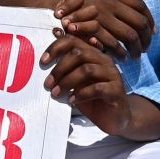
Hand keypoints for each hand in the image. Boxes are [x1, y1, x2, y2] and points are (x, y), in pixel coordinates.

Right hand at [0, 0, 152, 58]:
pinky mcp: (92, 27)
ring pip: (129, 34)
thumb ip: (110, 2)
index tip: (151, 32)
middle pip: (139, 22)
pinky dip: (118, 52)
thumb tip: (128, 13)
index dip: (149, 20)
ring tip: (133, 57)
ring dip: (134, 48)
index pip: (140, 6)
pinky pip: (112, 42)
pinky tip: (119, 57)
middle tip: (144, 49)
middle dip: (145, 38)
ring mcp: (102, 14)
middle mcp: (110, 2)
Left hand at [40, 33, 159, 140]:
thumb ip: (65, 71)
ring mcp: (113, 75)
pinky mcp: (117, 91)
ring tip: (56, 93)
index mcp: (93, 54)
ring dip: (67, 81)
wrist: (115, 117)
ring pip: (87, 70)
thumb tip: (43, 61)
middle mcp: (104, 60)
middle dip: (60, 68)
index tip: (43, 61)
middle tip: (48, 83)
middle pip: (79, 53)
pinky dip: (81, 94)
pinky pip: (98, 88)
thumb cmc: (91, 98)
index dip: (56, 47)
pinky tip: (71, 101)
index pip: (74, 40)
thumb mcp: (75, 83)